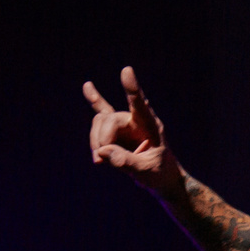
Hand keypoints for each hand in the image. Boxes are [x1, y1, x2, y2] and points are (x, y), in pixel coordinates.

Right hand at [84, 66, 181, 196]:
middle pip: (110, 119)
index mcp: (150, 126)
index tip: (127, 71)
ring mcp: (125, 125)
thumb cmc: (160, 174)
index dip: (132, 89)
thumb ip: (125, 162)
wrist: (162, 179)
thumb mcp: (146, 171)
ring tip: (99, 159)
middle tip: (101, 158)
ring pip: (100, 120)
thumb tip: (102, 152)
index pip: (140, 104)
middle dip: (102, 137)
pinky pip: (102, 113)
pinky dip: (95, 101)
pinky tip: (87, 86)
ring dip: (95, 138)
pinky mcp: (116, 132)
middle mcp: (136, 120)